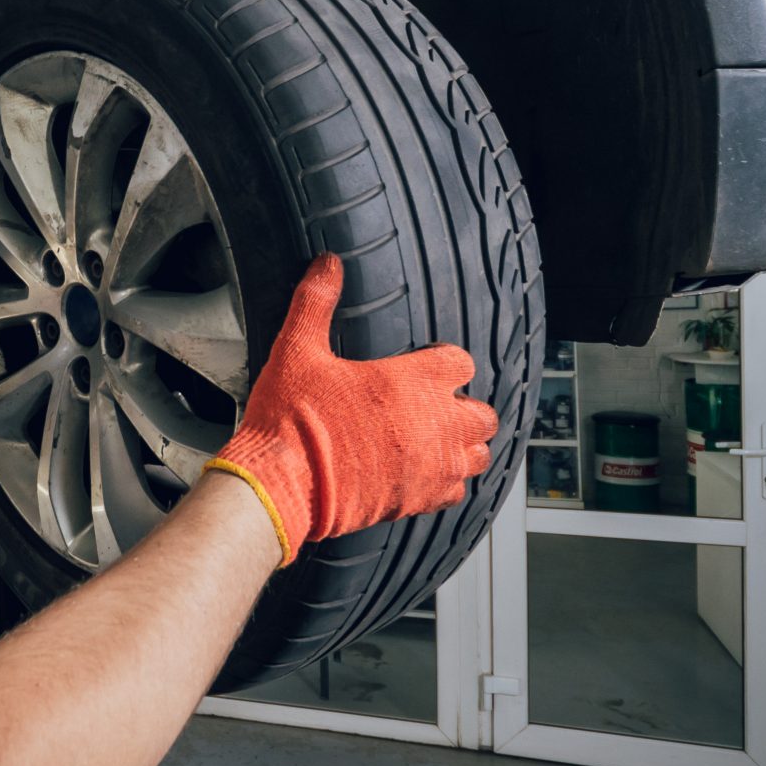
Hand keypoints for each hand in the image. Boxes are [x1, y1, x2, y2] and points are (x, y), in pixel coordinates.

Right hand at [204, 255, 499, 565]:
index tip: (426, 365)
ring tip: (436, 440)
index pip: (462, 362)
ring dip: (463, 445)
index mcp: (412, 381)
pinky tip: (423, 473)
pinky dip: (447, 483)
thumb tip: (327, 264)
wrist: (282, 486)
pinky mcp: (420, 501)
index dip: (444, 361)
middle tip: (434, 406)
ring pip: (478, 455)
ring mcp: (432, 466)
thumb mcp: (297, 349)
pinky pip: (457, 492)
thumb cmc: (291, 420)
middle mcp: (434, 424)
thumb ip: (316, 302)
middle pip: (483, 413)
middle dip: (463, 407)